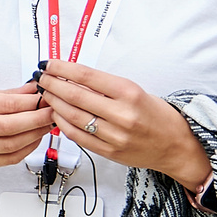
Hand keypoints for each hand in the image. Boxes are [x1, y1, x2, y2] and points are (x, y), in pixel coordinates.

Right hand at [0, 85, 53, 171]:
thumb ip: (7, 94)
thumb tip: (34, 89)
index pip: (5, 104)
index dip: (30, 102)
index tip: (45, 97)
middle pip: (9, 125)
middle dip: (36, 118)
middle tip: (52, 111)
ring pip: (11, 144)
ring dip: (35, 134)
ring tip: (47, 124)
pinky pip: (9, 158)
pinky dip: (27, 149)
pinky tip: (35, 139)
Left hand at [36, 60, 209, 186]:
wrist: (176, 146)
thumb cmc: (157, 115)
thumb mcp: (136, 91)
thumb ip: (105, 87)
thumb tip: (72, 77)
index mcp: (130, 93)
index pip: (87, 76)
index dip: (63, 69)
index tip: (49, 64)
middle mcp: (122, 114)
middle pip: (76, 96)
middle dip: (52, 85)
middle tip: (40, 78)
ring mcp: (115, 136)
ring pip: (73, 117)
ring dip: (54, 104)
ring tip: (45, 94)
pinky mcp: (109, 152)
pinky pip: (78, 137)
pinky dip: (63, 125)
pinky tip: (56, 115)